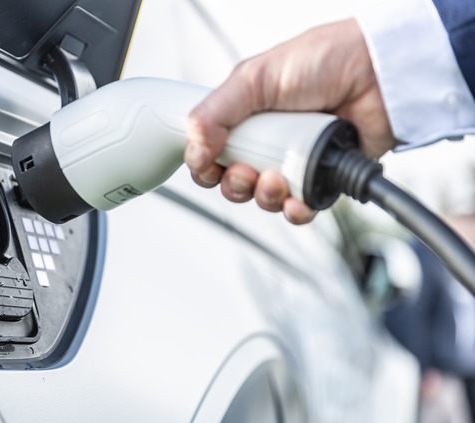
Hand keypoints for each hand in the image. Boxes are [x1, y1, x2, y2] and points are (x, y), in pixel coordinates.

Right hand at [185, 18, 394, 223]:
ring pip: (264, 199)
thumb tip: (194, 151)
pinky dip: (294, 210)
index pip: (210, 154)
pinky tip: (297, 199)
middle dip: (235, 185)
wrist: (380, 73)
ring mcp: (294, 161)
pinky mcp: (322, 178)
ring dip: (264, 196)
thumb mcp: (255, 78)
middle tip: (247, 170)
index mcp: (244, 117)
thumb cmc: (325, 61)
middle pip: (233, 183)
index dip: (205, 166)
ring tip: (278, 178)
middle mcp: (267, 141)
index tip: (209, 164)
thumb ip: (215, 113)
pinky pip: (300, 208)